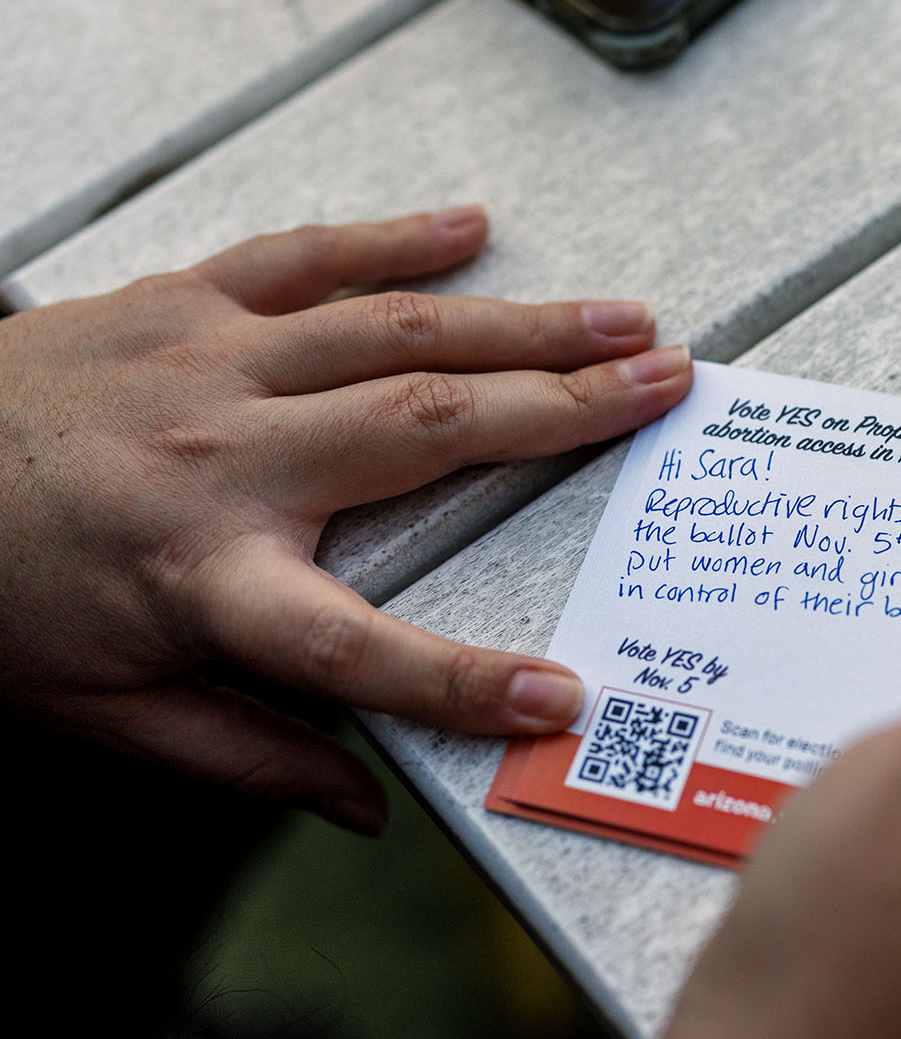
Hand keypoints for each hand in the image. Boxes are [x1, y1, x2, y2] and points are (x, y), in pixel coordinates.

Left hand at [0, 208, 691, 833]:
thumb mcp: (98, 713)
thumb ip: (239, 758)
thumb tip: (361, 810)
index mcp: (203, 583)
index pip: (359, 654)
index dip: (467, 683)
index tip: (565, 697)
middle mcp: (219, 462)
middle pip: (423, 434)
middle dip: (563, 416)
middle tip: (665, 392)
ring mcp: (204, 364)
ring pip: (392, 332)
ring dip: (522, 324)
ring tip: (619, 321)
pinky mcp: (177, 303)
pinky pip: (304, 258)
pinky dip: (394, 240)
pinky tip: (471, 228)